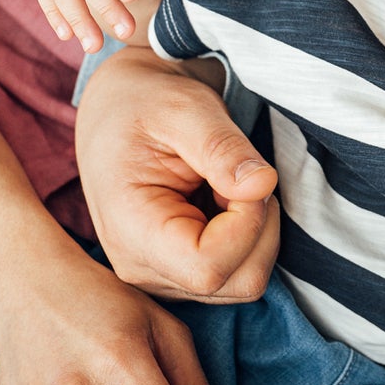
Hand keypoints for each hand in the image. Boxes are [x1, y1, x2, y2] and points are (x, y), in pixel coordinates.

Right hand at [76, 47, 279, 303]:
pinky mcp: (179, 273)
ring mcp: (161, 277)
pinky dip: (248, 235)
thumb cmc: (146, 104)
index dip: (246, 224)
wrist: (121, 108)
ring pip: (245, 280)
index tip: (243, 176)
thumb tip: (263, 185)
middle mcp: (142, 268)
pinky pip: (239, 271)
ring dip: (255, 229)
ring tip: (224, 184)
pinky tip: (221, 200)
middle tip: (236, 173)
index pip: (209, 268)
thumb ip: (223, 148)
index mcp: (130, 231)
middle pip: (238, 281)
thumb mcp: (185, 109)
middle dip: (258, 225)